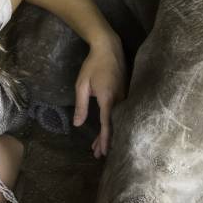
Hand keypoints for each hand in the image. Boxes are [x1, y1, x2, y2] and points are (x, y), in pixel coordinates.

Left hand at [73, 33, 126, 157]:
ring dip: (109, 134)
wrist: (108, 47)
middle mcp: (119, 99)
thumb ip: (81, 106)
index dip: (104, 139)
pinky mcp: (125, 94)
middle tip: (98, 154)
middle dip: (106, 141)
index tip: (102, 152)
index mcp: (108, 98)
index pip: (107, 124)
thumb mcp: (82, 85)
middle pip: (114, 125)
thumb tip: (77, 124)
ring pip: (118, 120)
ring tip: (99, 147)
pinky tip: (109, 130)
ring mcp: (124, 96)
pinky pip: (120, 112)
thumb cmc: (93, 65)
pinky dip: (114, 123)